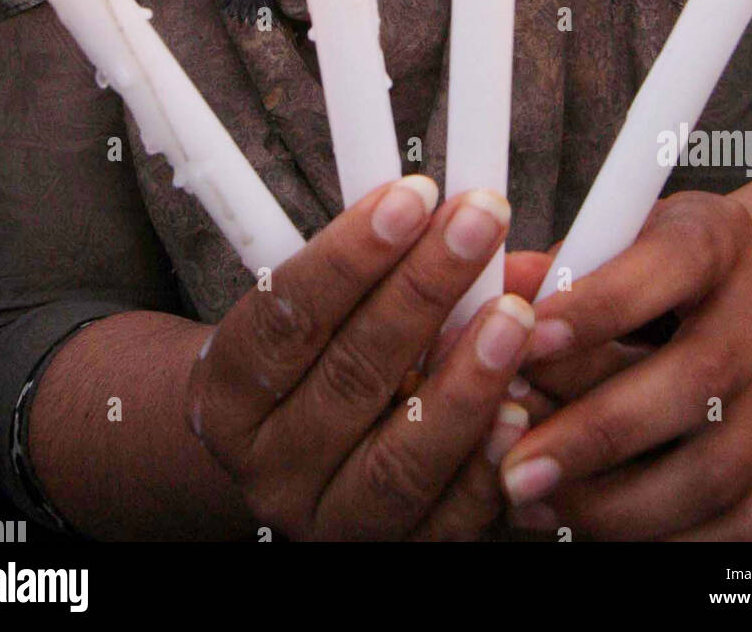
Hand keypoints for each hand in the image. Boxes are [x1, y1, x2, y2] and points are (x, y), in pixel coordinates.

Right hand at [185, 178, 536, 540]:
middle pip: (349, 375)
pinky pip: (444, 522)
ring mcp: (327, 520)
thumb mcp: (318, 304)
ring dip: (465, 381)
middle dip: (423, 290)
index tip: (413, 193)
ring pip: (398, 458)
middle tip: (480, 222)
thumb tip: (460, 210)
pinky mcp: (388, 557)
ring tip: (514, 313)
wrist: (293, 458)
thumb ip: (377, 260)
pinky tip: (521, 406)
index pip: (287, 314)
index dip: (351, 252)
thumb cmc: (316, 355)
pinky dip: (484, 464)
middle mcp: (269, 463)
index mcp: (230, 388)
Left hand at [500, 192, 751, 539]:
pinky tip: (589, 530)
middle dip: (600, 430)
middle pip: (703, 378)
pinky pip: (739, 523)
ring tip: (537, 502)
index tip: (525, 340)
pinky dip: (661, 538)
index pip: (674, 261)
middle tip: (519, 463)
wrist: (733, 294)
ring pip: (721, 466)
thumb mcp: (602, 241)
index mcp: (717, 237)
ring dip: (619, 500)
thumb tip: (495, 294)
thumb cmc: (646, 267)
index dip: (600, 305)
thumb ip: (550, 269)